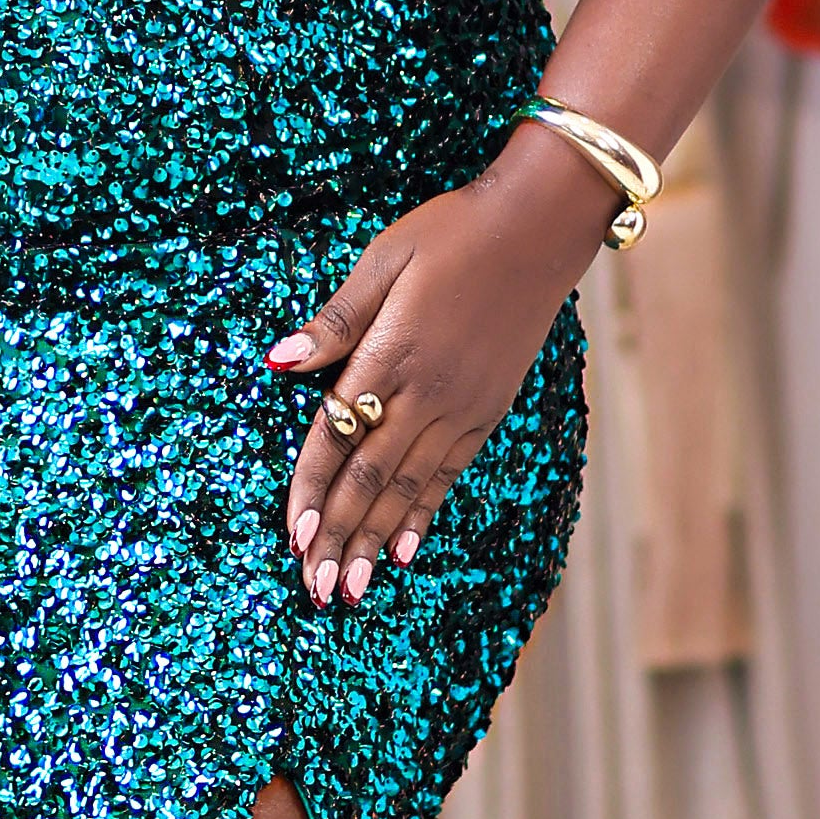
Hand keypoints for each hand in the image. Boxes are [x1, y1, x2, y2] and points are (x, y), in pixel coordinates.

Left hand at [269, 152, 608, 597]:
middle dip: (340, 539)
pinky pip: (448, 474)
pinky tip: (405, 550)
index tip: (295, 539)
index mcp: (391, 354)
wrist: (539, 227)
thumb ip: (336, 321)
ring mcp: (462, 407)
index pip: (338, 436)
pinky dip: (422, 515)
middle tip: (317, 591)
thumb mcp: (383, 259)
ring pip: (409, 488)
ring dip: (376, 541)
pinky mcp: (487, 410)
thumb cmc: (452, 232)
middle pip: (371, 479)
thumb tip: (280, 360)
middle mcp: (427, 393)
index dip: (313, 491)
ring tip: (351, 590)